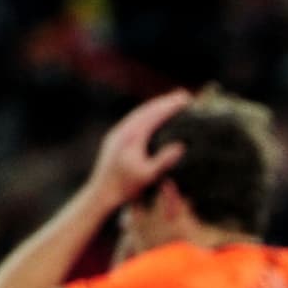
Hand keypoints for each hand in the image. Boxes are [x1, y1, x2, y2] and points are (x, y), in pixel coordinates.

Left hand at [87, 89, 191, 211]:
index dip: (171, 105)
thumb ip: (163, 160)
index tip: (186, 99)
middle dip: (165, 101)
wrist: (101, 192)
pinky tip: (151, 118)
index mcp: (133, 135)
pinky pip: (133, 120)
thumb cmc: (125, 187)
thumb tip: (180, 146)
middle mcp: (124, 129)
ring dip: (155, 106)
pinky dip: (146, 115)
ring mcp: (118, 132)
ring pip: (139, 113)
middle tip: (182, 95)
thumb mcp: (147, 176)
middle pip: (147, 109)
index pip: (155, 114)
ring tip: (170, 103)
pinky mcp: (114, 138)